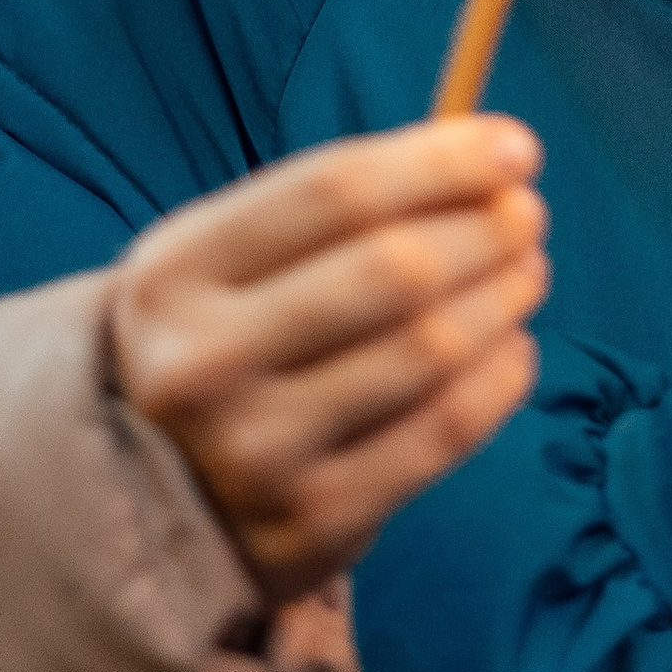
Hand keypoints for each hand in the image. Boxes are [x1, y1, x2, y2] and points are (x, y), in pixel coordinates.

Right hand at [109, 118, 549, 600]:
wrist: (145, 500)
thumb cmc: (218, 341)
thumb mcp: (223, 261)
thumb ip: (336, 206)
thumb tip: (492, 158)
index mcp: (173, 274)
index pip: (336, 191)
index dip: (444, 162)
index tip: (516, 149)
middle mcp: (203, 364)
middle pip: (394, 270)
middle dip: (486, 230)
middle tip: (526, 218)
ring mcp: (255, 453)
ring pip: (430, 349)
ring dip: (502, 297)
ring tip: (525, 273)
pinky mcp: (312, 522)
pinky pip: (445, 431)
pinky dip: (501, 378)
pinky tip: (512, 348)